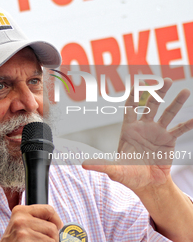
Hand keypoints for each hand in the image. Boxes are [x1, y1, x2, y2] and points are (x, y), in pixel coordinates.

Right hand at [0, 204, 62, 241]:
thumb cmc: (13, 241)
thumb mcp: (20, 225)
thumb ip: (35, 220)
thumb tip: (58, 224)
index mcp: (20, 211)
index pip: (49, 209)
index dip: (57, 220)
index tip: (57, 226)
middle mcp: (20, 219)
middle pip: (52, 228)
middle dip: (53, 238)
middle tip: (44, 241)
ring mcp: (22, 231)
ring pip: (52, 239)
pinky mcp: (24, 241)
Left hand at [83, 78, 192, 192]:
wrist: (146, 184)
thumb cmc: (128, 174)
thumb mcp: (115, 170)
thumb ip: (101, 165)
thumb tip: (83, 164)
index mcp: (128, 129)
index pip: (130, 108)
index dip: (133, 96)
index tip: (136, 83)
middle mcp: (143, 127)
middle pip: (150, 105)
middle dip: (157, 93)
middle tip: (164, 80)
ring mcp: (156, 132)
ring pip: (166, 113)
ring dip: (175, 103)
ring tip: (184, 91)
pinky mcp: (168, 140)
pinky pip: (179, 130)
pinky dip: (188, 124)